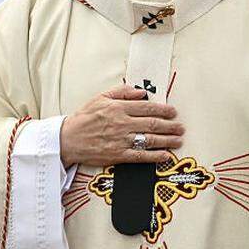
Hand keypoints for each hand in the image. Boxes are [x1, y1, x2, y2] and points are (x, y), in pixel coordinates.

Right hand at [60, 84, 182, 166]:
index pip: (147, 107)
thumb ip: (122, 92)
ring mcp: (120, 140)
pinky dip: (155, 156)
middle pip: (153, 124)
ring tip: (178, 140)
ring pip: (150, 140)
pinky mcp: (117, 155)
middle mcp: (122, 123)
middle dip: (170, 126)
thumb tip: (142, 92)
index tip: (174, 112)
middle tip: (181, 127)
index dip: (164, 110)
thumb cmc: (84, 118)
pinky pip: (140, 156)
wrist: (67, 139)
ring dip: (167, 140)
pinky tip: (166, 155)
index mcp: (118, 108)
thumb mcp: (101, 98)